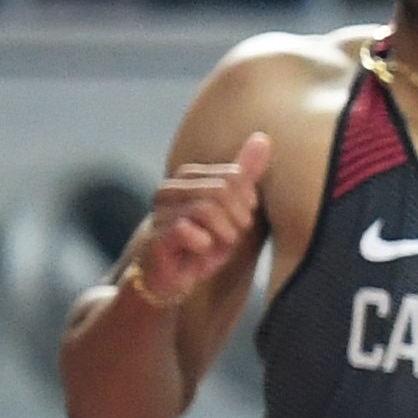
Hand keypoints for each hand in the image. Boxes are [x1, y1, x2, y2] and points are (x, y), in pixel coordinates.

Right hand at [122, 127, 270, 310]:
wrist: (174, 280)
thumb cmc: (206, 243)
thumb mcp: (234, 208)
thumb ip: (245, 175)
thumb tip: (262, 137)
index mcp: (187, 178)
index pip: (233, 176)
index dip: (246, 202)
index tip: (242, 220)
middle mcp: (169, 190)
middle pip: (221, 190)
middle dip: (237, 219)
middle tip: (229, 236)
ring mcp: (159, 212)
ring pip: (207, 209)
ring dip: (224, 234)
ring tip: (217, 244)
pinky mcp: (155, 236)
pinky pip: (189, 230)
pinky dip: (205, 244)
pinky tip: (201, 250)